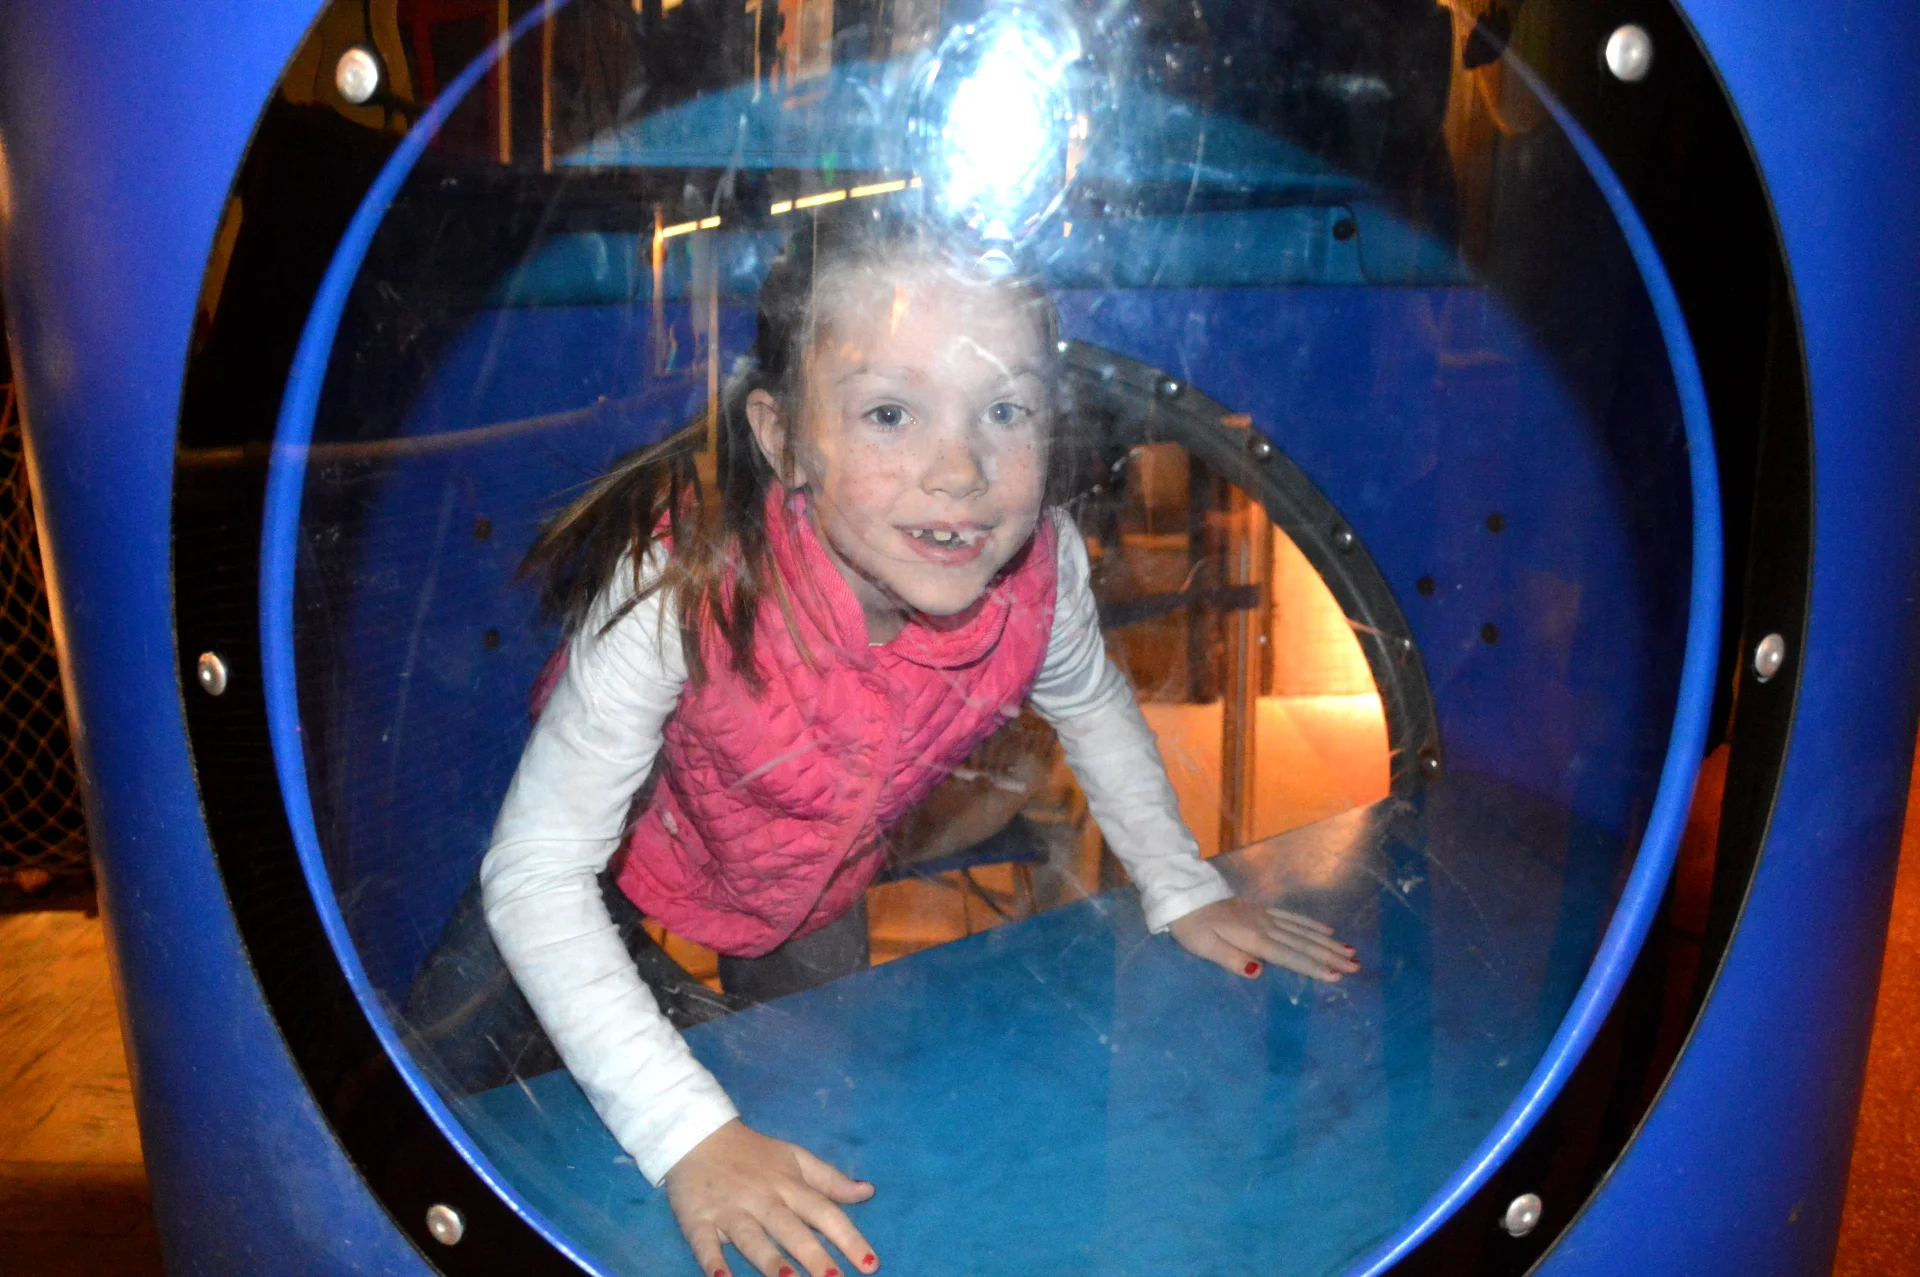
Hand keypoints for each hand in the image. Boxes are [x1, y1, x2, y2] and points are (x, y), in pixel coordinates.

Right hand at [664, 1120, 879, 1276]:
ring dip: (770, 1260)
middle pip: (791, 1229)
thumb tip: (868, 1191)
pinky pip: (704, 1243)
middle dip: (813, 1256)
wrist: (697, 1133)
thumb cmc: (753, 1153)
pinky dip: (712, 1261)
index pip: (825, 1212)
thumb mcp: (796, 1157)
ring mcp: (729, 1210)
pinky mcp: (698, 1218)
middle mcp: (763, 1199)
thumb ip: (830, 1179)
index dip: (849, 1238)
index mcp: (789, 1185)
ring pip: (752, 1238)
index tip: (871, 1265)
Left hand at [1167, 898, 1360, 982]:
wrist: (1185, 894)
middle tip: (1357, 965)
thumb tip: (1258, 971)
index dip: (1314, 967)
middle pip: (1303, 943)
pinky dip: (1310, 924)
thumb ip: (1231, 959)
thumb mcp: (1204, 946)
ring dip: (1327, 942)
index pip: (1289, 956)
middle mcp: (1265, 927)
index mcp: (1253, 939)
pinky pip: (1292, 918)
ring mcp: (1265, 917)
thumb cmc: (1191, 926)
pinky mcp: (1260, 911)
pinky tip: (1324, 929)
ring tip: (1350, 950)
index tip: (1339, 975)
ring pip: (1302, 931)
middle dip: (1331, 955)